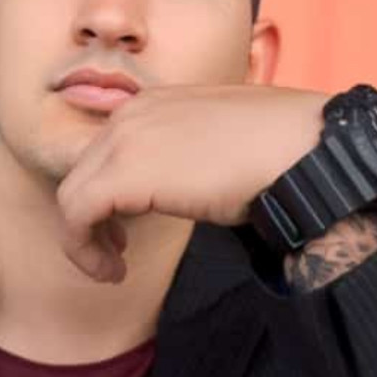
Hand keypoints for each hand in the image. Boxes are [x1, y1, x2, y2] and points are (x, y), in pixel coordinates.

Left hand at [56, 84, 328, 281]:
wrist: (304, 151)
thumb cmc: (280, 154)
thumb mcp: (220, 147)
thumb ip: (187, 157)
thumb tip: (185, 185)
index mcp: (155, 103)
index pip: (106, 151)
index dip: (107, 195)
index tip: (125, 228)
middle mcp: (132, 113)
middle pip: (83, 173)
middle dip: (92, 219)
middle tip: (116, 253)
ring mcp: (125, 139)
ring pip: (72, 195)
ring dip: (85, 240)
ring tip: (112, 269)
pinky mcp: (125, 172)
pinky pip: (76, 214)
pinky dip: (84, 249)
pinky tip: (113, 273)